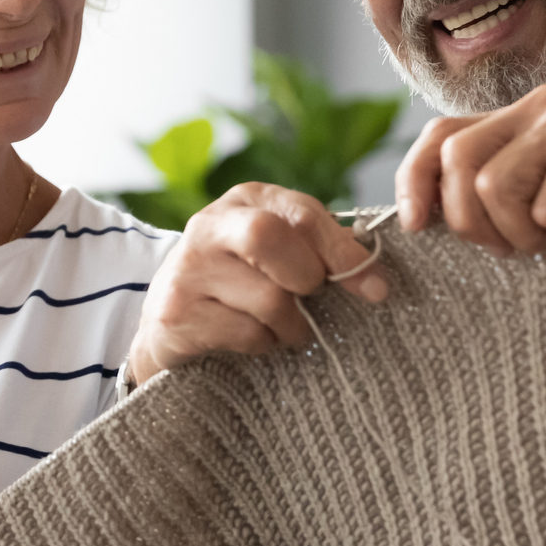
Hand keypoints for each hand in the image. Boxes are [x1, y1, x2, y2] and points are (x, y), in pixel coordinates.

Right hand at [125, 183, 386, 385]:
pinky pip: (246, 334)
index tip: (375, 287)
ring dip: (290, 325)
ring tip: (281, 327)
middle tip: (308, 300)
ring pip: (268, 298)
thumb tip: (375, 278)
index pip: (302, 214)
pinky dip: (263, 345)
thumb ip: (319, 250)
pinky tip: (251, 339)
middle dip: (305, 278)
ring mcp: (188, 269)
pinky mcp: (177, 313)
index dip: (343, 251)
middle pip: (269, 237)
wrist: (169, 324)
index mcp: (246, 201)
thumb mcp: (278, 253)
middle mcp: (210, 226)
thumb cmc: (241, 285)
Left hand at [397, 84, 545, 264]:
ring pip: (495, 190)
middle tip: (518, 245)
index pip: (439, 136)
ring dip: (526, 234)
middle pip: (459, 165)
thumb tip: (417, 218)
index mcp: (514, 116)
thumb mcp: (533, 199)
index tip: (415, 226)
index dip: (415, 180)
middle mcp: (537, 105)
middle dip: (474, 224)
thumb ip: (485, 192)